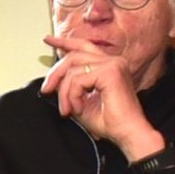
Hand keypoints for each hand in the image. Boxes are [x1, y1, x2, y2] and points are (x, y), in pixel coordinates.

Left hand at [41, 35, 164, 161]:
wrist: (128, 133)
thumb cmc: (110, 121)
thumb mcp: (82, 99)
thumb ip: (71, 85)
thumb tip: (54, 78)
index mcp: (109, 65)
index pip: (83, 46)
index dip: (64, 42)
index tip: (48, 39)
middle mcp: (113, 61)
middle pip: (73, 56)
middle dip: (55, 74)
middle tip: (46, 90)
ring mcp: (113, 64)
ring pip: (73, 70)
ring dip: (64, 92)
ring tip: (68, 109)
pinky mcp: (110, 72)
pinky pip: (78, 80)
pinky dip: (72, 96)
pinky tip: (78, 107)